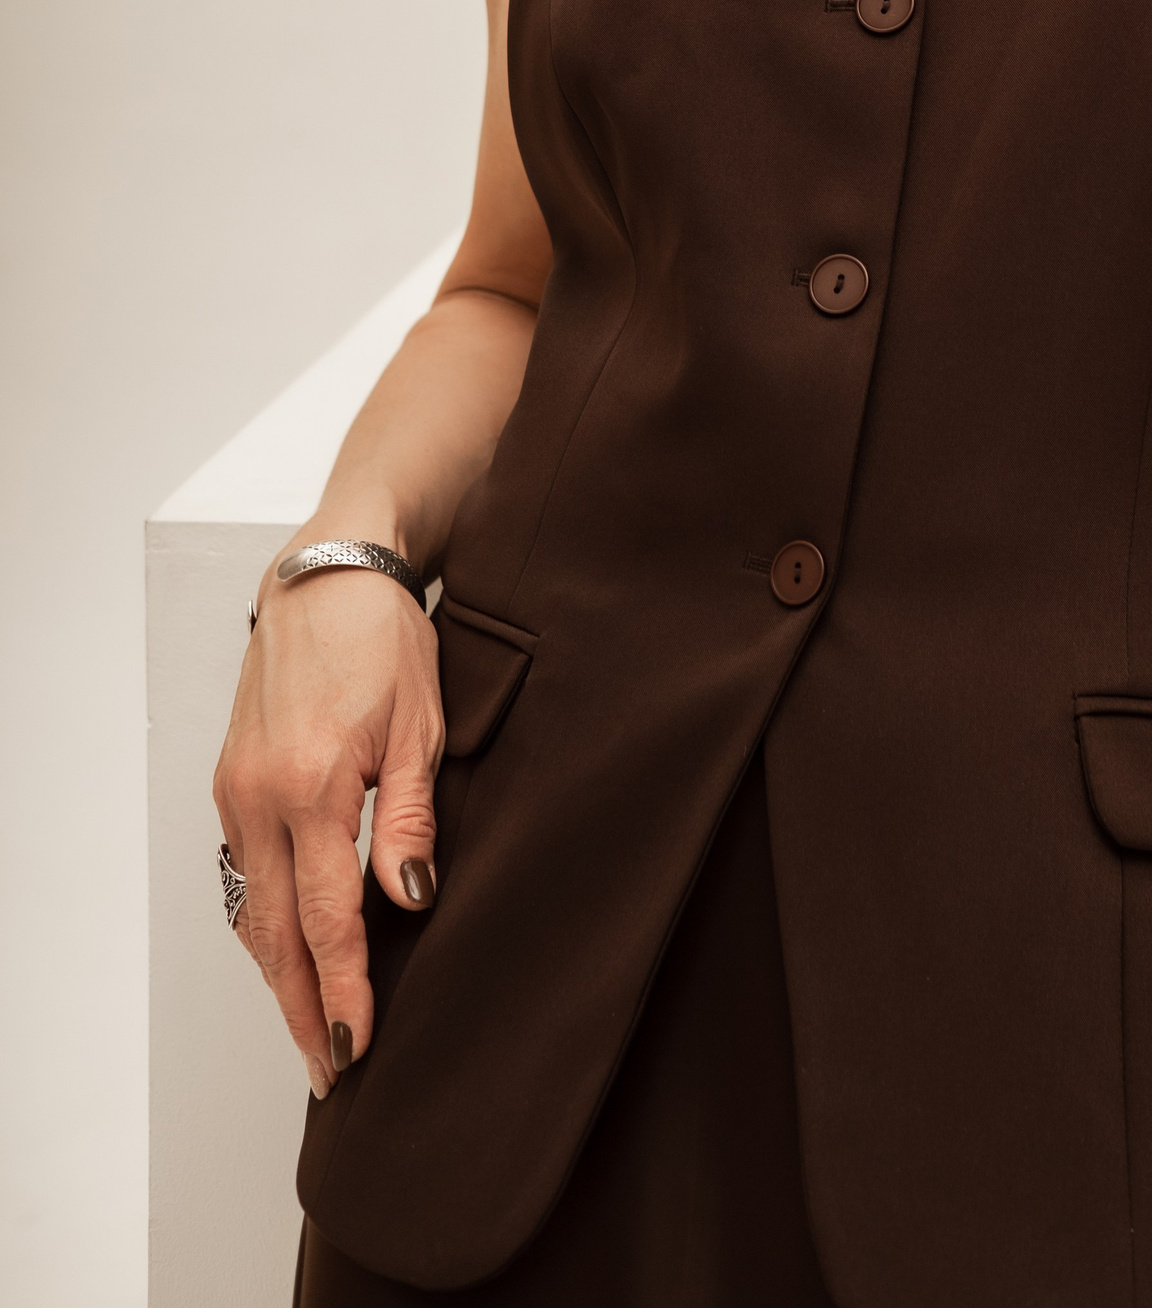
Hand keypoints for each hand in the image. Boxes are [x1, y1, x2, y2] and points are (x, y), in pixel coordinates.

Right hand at [213, 539, 443, 1098]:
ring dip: (280, 977)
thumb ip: (410, 821)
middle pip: (275, 934)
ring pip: (251, 912)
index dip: (344, 990)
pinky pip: (244, 875)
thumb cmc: (385, 640)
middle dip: (303, 1008)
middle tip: (330, 1072)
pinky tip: (292, 953)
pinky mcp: (231, 784)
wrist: (328, 578)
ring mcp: (236, 794)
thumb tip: (409, 904)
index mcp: (311, 787)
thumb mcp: (421, 726)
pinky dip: (266, 926)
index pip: (327, 918)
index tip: (357, 1046)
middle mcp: (259, 799)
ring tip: (313, 1030)